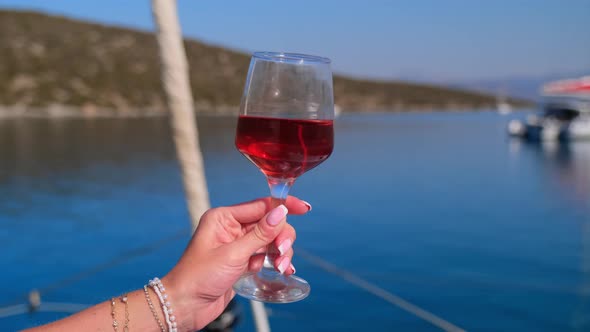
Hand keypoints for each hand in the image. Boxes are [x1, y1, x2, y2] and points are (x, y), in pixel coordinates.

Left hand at [163, 196, 310, 330]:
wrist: (185, 306)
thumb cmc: (198, 277)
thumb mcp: (233, 254)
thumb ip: (260, 234)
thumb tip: (281, 212)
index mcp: (224, 218)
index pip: (260, 206)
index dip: (283, 206)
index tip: (303, 208)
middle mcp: (232, 228)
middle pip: (270, 224)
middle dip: (281, 237)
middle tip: (282, 253)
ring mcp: (238, 245)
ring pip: (270, 241)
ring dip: (280, 252)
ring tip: (281, 267)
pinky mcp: (242, 261)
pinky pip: (266, 255)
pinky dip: (275, 261)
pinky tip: (282, 270)